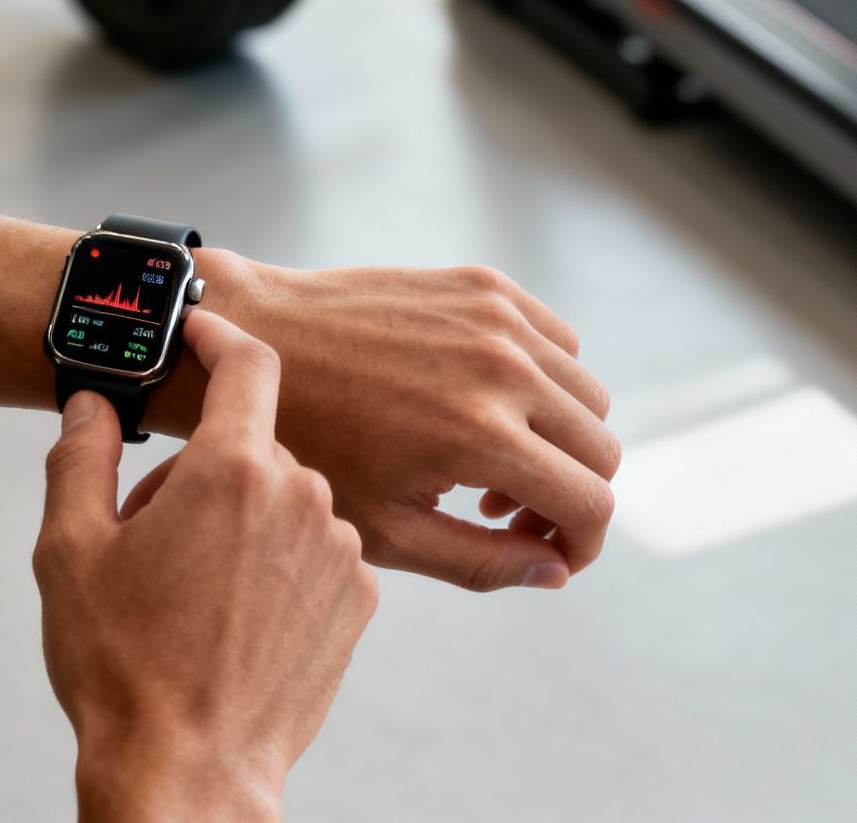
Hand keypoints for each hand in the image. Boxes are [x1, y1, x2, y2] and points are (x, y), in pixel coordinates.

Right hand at [34, 313, 377, 822]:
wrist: (187, 771)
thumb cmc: (124, 668)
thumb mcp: (69, 550)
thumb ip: (80, 455)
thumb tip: (90, 404)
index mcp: (231, 471)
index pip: (247, 363)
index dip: (220, 335)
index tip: (200, 331)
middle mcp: (302, 498)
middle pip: (253, 446)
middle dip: (204, 469)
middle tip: (150, 533)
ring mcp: (339, 551)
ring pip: (287, 499)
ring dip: (245, 519)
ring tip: (191, 589)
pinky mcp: (359, 600)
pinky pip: (316, 550)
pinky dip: (280, 564)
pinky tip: (235, 616)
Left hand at [150, 253, 618, 593]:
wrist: (255, 337)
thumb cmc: (307, 441)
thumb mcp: (385, 528)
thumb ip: (482, 561)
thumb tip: (554, 572)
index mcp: (480, 436)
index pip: (592, 504)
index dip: (581, 546)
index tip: (549, 557)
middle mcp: (502, 369)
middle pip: (600, 450)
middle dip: (570, 496)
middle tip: (504, 512)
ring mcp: (496, 318)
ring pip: (587, 395)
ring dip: (559, 439)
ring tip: (487, 462)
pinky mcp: (484, 284)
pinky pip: (557, 341)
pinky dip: (543, 381)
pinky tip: (483, 405)